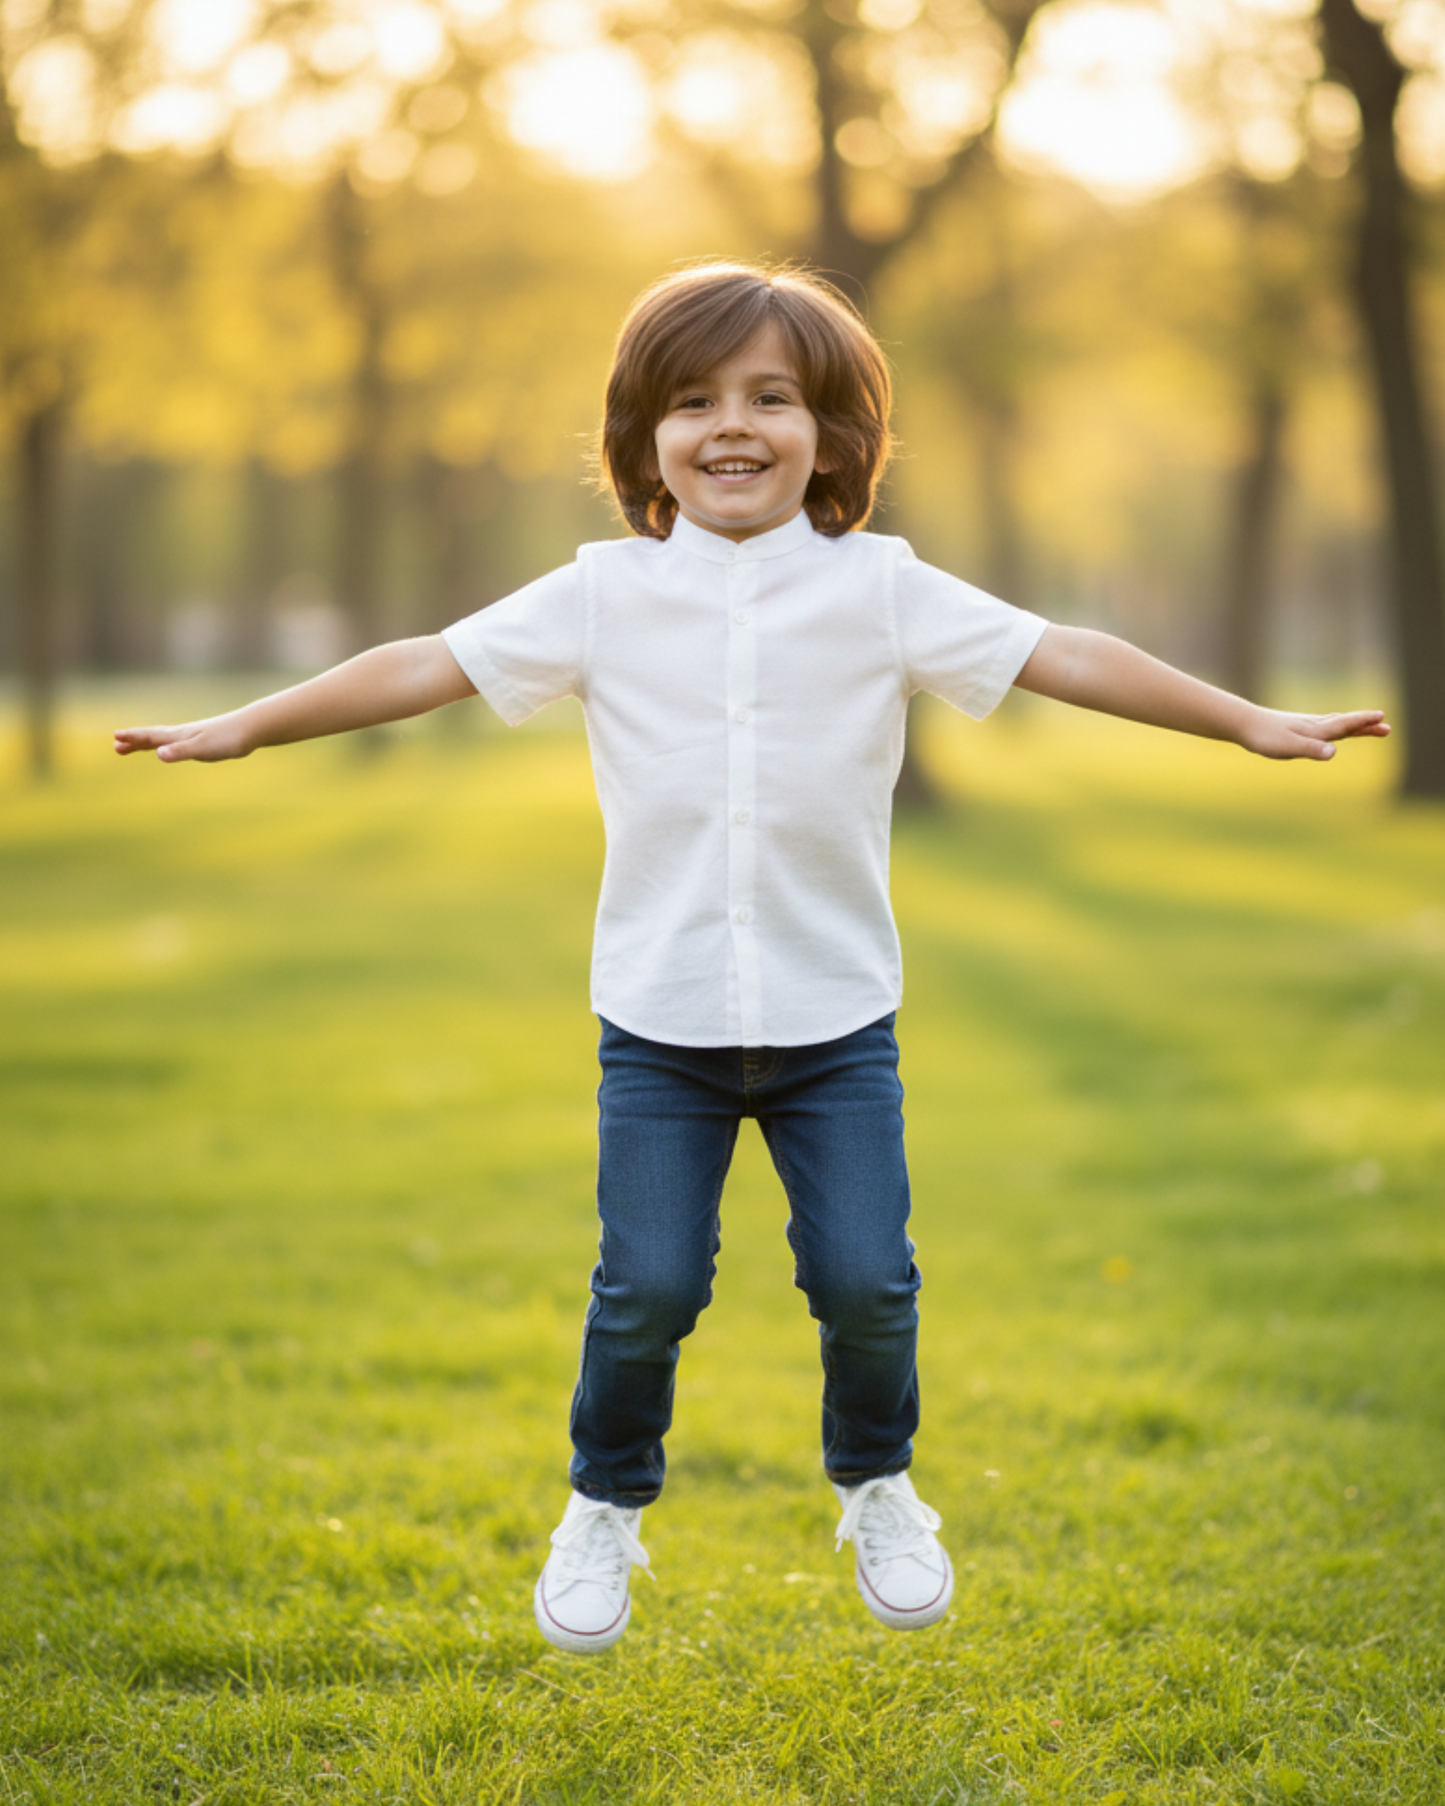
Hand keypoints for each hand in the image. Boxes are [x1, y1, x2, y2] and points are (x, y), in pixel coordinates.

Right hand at [113, 716, 252, 762]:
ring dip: (148, 744)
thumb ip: (180, 751)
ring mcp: (193, 737)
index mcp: (180, 736)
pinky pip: (179, 744)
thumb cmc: (228, 739)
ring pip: (165, 740)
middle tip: (116, 746)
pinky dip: (167, 746)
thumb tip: (158, 753)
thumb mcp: (202, 749)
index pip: (151, 736)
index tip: (115, 738)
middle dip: (134, 742)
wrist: (251, 729)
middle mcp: (184, 734)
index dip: (133, 738)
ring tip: (135, 747)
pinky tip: (170, 749)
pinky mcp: (204, 741)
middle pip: (154, 737)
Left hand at [1240, 707, 1390, 760]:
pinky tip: (1332, 729)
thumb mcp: (1289, 747)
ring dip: (1353, 725)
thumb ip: (1311, 750)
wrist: (1244, 724)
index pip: (1344, 725)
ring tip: (1368, 726)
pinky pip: (1323, 727)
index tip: (1382, 718)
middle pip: (1345, 725)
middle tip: (1386, 727)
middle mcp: (1314, 725)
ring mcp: (1306, 726)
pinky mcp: (1297, 729)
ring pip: (1335, 725)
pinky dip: (1336, 726)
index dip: (1363, 723)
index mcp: (1315, 730)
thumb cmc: (1265, 737)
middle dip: (1365, 726)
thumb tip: (1333, 752)